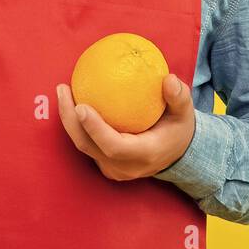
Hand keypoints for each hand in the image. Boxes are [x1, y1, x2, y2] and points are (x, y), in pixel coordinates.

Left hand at [56, 74, 196, 180]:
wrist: (176, 156)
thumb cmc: (178, 129)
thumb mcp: (185, 113)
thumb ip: (179, 97)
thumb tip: (167, 79)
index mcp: (144, 155)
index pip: (114, 146)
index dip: (94, 128)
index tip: (81, 105)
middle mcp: (125, 167)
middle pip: (88, 146)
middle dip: (70, 119)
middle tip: (63, 89)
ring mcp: (114, 169)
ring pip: (84, 146)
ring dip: (69, 120)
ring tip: (63, 91)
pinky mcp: (106, 165)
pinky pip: (87, 144)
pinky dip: (78, 124)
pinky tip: (73, 99)